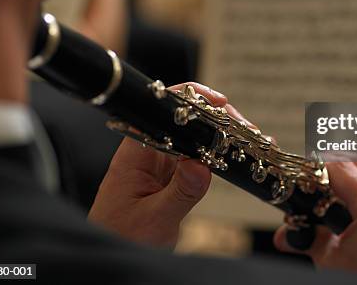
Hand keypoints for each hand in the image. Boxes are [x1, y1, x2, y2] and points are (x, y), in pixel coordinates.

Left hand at [88, 83, 226, 247]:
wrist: (112, 254)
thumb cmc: (120, 238)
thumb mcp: (154, 219)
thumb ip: (180, 193)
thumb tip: (202, 166)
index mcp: (134, 155)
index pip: (160, 112)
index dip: (190, 101)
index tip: (219, 103)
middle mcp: (147, 154)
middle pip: (182, 122)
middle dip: (213, 119)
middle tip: (242, 128)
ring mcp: (160, 166)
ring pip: (192, 140)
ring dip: (217, 138)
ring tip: (244, 142)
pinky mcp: (170, 179)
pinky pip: (195, 160)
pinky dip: (215, 157)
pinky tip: (233, 158)